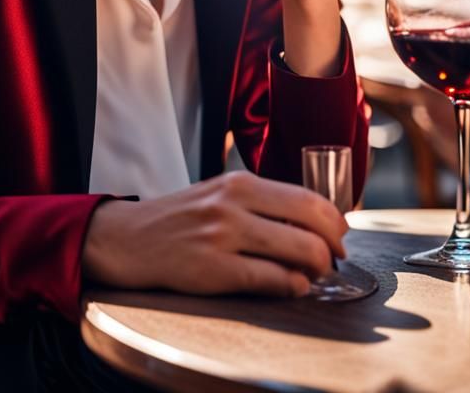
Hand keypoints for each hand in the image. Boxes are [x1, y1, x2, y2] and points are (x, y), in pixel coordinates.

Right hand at [82, 170, 346, 297]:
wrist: (128, 237)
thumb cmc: (180, 218)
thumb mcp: (221, 195)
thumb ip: (262, 205)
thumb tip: (312, 226)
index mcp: (240, 182)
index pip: (307, 198)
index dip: (334, 221)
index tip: (341, 236)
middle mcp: (234, 204)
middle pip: (310, 223)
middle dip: (333, 247)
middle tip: (334, 260)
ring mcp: (223, 236)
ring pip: (297, 252)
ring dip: (317, 269)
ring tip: (314, 275)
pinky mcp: (212, 269)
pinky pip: (269, 280)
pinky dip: (292, 286)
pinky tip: (293, 287)